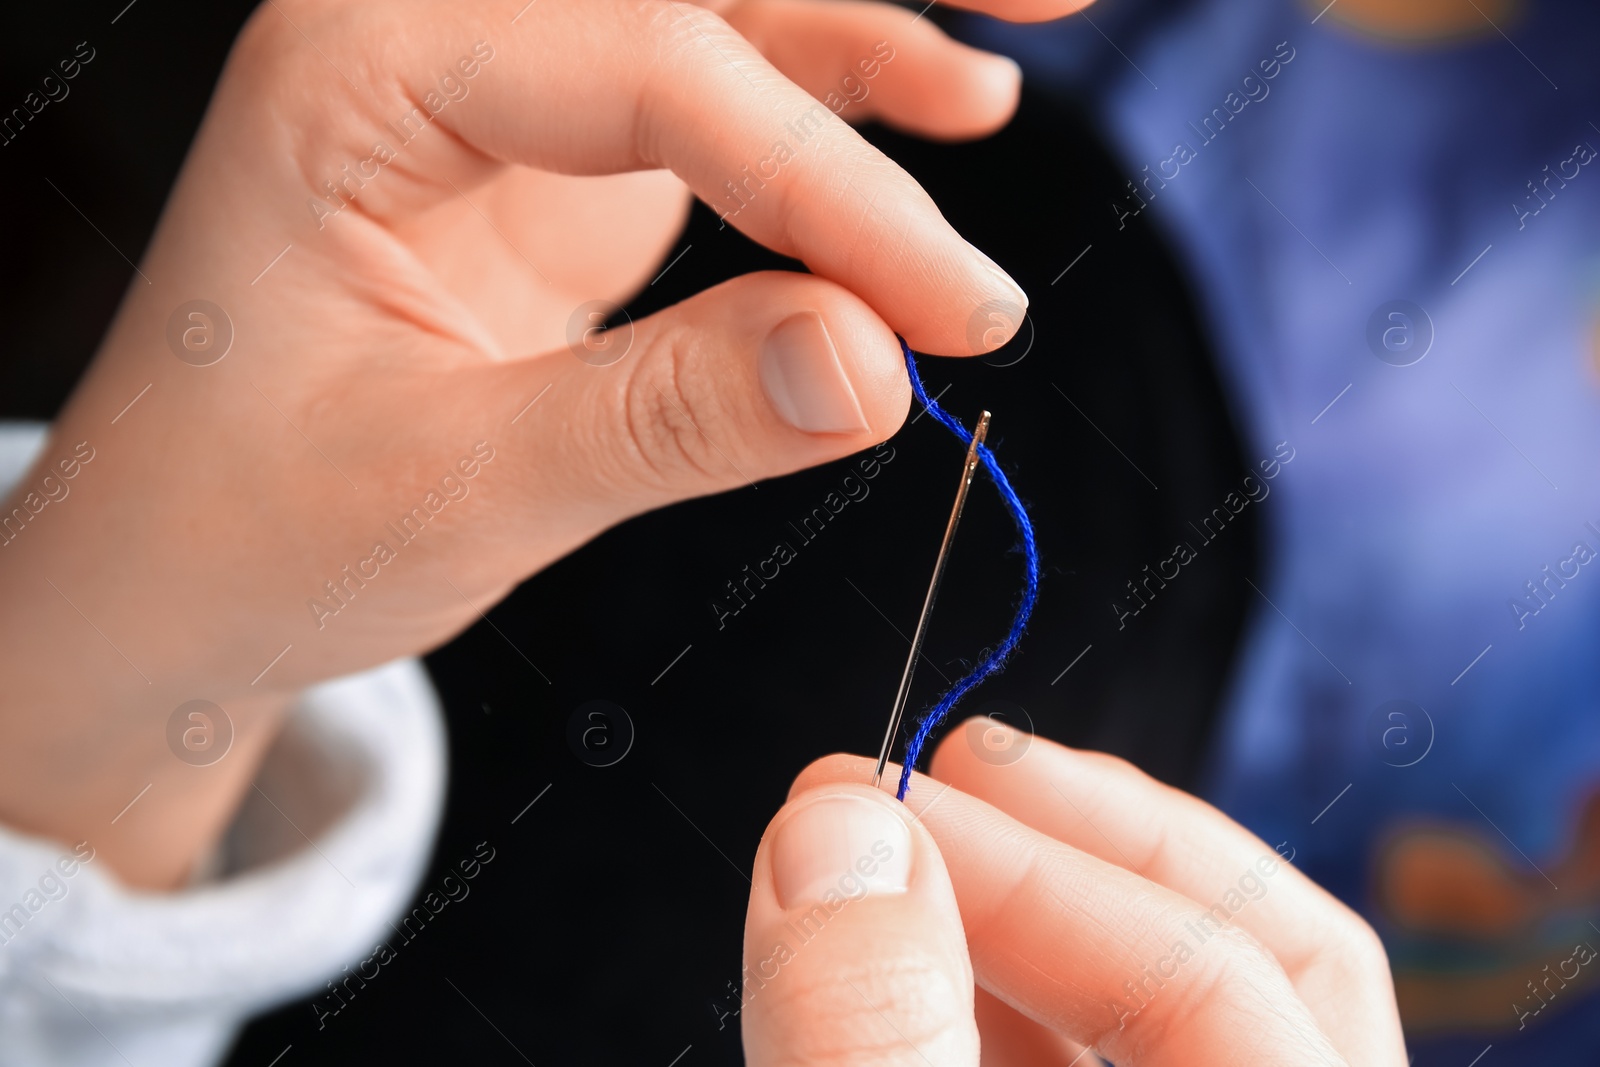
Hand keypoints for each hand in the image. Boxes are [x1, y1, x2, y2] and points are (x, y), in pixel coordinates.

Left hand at [0, 0, 1081, 885]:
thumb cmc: (254, 525)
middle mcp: (438, 43)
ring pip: (719, 17)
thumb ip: (671, 417)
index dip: (830, 188)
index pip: (657, 71)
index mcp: (367, 68)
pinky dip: (834, 102)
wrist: (177, 572)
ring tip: (1040, 19)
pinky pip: (719, 101)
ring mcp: (506, 101)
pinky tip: (942, 107)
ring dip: (873, 16)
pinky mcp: (558, 172)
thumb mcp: (455, 488)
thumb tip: (881, 367)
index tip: (955, 316)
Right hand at [741, 722, 1406, 1064]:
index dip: (1035, 867)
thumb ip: (871, 1038)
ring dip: (1040, 910)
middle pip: (1274, 962)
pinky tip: (916, 962)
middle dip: (1086, 842)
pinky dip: (1014, 997)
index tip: (864, 803)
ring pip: (1189, 1015)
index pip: (1226, 980)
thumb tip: (838, 833)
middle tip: (936, 774)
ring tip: (909, 855)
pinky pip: (1114, 1062)